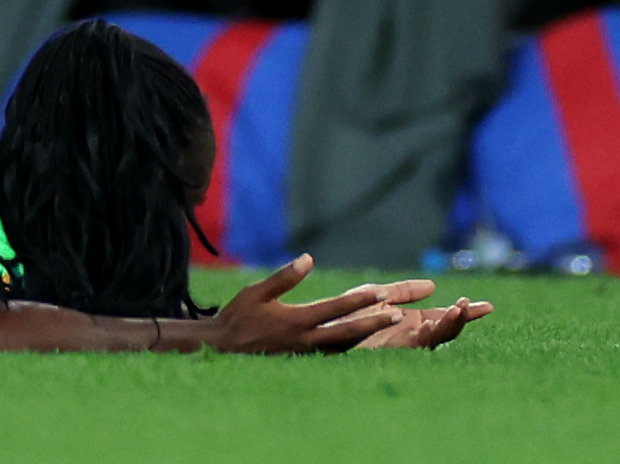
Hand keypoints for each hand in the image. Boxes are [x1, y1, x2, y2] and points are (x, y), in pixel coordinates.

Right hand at [201, 257, 443, 354]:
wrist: (223, 349)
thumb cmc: (238, 317)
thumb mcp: (257, 292)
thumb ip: (284, 277)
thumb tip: (308, 258)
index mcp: (297, 321)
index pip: (335, 309)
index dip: (359, 301)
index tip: (380, 293)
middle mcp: (306, 339)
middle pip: (348, 332)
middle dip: (373, 324)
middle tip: (396, 316)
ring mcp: (306, 353)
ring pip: (344, 346)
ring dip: (365, 336)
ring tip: (384, 326)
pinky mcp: (302, 360)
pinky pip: (333, 354)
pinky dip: (349, 347)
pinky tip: (357, 341)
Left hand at [351, 297, 491, 349]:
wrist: (322, 325)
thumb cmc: (347, 312)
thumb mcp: (377, 295)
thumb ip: (404, 291)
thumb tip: (434, 286)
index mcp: (410, 322)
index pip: (443, 317)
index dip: (464, 312)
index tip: (487, 305)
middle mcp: (410, 334)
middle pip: (445, 330)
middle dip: (463, 319)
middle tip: (481, 306)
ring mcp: (402, 343)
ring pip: (434, 338)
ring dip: (450, 324)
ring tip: (461, 309)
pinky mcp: (390, 348)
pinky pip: (415, 343)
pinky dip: (428, 333)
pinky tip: (438, 320)